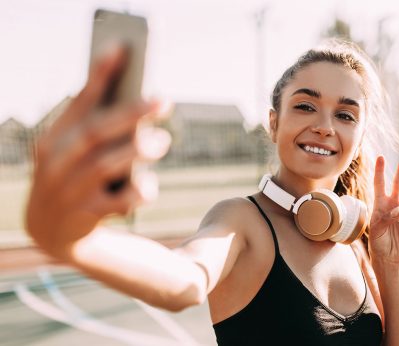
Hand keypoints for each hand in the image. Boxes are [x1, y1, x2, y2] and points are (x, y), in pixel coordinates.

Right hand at [25, 47, 170, 258]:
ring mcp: (69, 192)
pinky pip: (118, 202)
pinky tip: (148, 186)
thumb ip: (97, 129)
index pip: (79, 102)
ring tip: (163, 141)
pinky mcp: (85, 218)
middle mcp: (57, 164)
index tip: (121, 49)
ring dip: (138, 150)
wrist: (51, 232)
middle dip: (131, 113)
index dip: (99, 75)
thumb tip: (137, 101)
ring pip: (105, 165)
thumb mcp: (73, 154)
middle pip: (96, 132)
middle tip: (163, 100)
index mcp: (54, 140)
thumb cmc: (72, 179)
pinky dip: (139, 191)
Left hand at [368, 154, 398, 265]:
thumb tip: (398, 210)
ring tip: (397, 215)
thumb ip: (384, 217)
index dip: (380, 171)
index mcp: (379, 204)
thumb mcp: (375, 228)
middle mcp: (391, 204)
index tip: (381, 157)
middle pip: (397, 183)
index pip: (379, 184)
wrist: (388, 254)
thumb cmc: (377, 241)